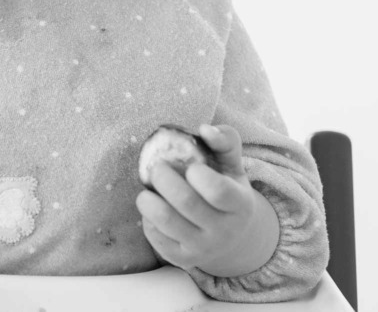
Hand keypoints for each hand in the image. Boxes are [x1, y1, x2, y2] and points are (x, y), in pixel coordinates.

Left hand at [136, 124, 278, 277]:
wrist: (230, 237)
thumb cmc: (226, 189)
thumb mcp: (232, 165)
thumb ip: (224, 140)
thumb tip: (203, 129)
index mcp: (240, 205)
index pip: (220, 192)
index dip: (199, 175)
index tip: (191, 167)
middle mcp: (225, 231)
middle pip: (186, 202)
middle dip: (163, 178)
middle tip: (156, 167)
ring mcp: (204, 248)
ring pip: (166, 221)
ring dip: (148, 199)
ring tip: (147, 189)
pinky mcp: (182, 259)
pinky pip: (155, 238)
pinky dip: (147, 219)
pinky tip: (155, 210)